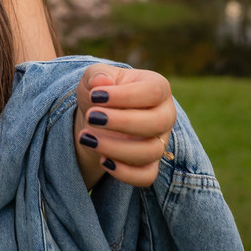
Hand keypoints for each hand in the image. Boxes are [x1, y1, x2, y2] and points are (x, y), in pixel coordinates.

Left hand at [73, 63, 175, 187]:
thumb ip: (98, 74)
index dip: (124, 96)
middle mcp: (165, 115)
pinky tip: (102, 160)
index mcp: (158, 87)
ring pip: (150, 152)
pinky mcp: (150, 164)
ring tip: (86, 137)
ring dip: (115, 147)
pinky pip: (147, 176)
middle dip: (121, 122)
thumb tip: (101, 82)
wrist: (97, 117)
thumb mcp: (95, 76)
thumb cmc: (101, 92)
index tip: (95, 96)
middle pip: (156, 123)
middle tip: (91, 117)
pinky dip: (125, 173)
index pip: (152, 92)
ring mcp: (160, 141)